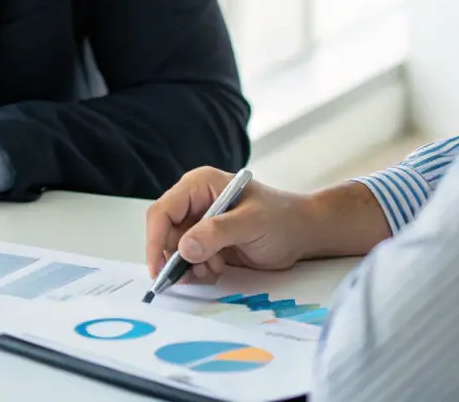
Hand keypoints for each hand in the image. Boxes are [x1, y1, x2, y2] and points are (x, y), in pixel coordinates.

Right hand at [145, 167, 323, 283]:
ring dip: (190, 265)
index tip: (159, 269)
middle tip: (194, 274)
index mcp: (200, 185)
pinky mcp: (206, 240)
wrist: (302, 233)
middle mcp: (194, 201)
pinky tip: (218, 268)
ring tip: (216, 268)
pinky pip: (188, 258)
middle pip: (165, 232)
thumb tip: (184, 248)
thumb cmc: (281, 220)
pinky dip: (198, 269)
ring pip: (175, 249)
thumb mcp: (251, 223)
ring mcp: (199, 221)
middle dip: (176, 256)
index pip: (163, 211)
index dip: (156, 239)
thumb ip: (217, 233)